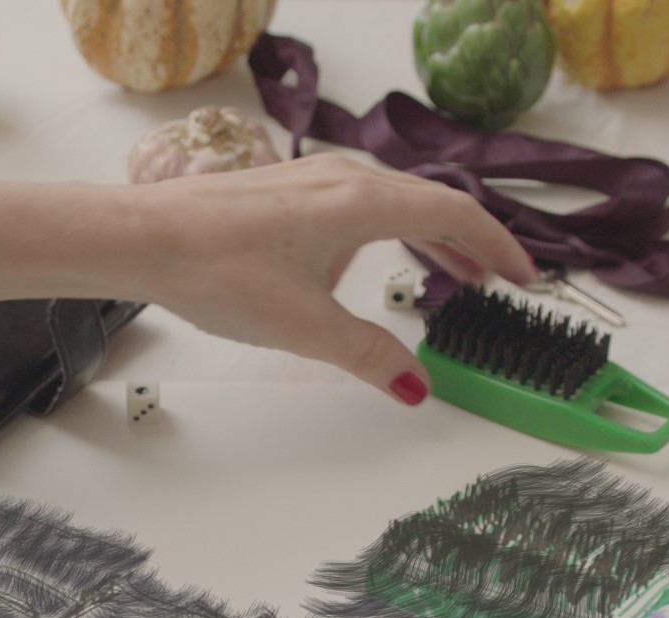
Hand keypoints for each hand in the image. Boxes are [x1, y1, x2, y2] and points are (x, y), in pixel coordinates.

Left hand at [0, 156, 536, 404]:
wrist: (143, 238)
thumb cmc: (218, 271)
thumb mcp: (305, 326)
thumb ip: (368, 355)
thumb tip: (416, 386)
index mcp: (364, 203)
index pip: (455, 216)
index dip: (498, 248)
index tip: (525, 278)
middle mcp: (345, 181)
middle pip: (430, 205)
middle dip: (470, 246)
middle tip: (499, 283)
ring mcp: (314, 183)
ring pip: (394, 205)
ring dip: (428, 240)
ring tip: (449, 278)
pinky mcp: (287, 194)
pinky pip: (359, 207)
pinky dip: (388, 233)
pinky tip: (366, 269)